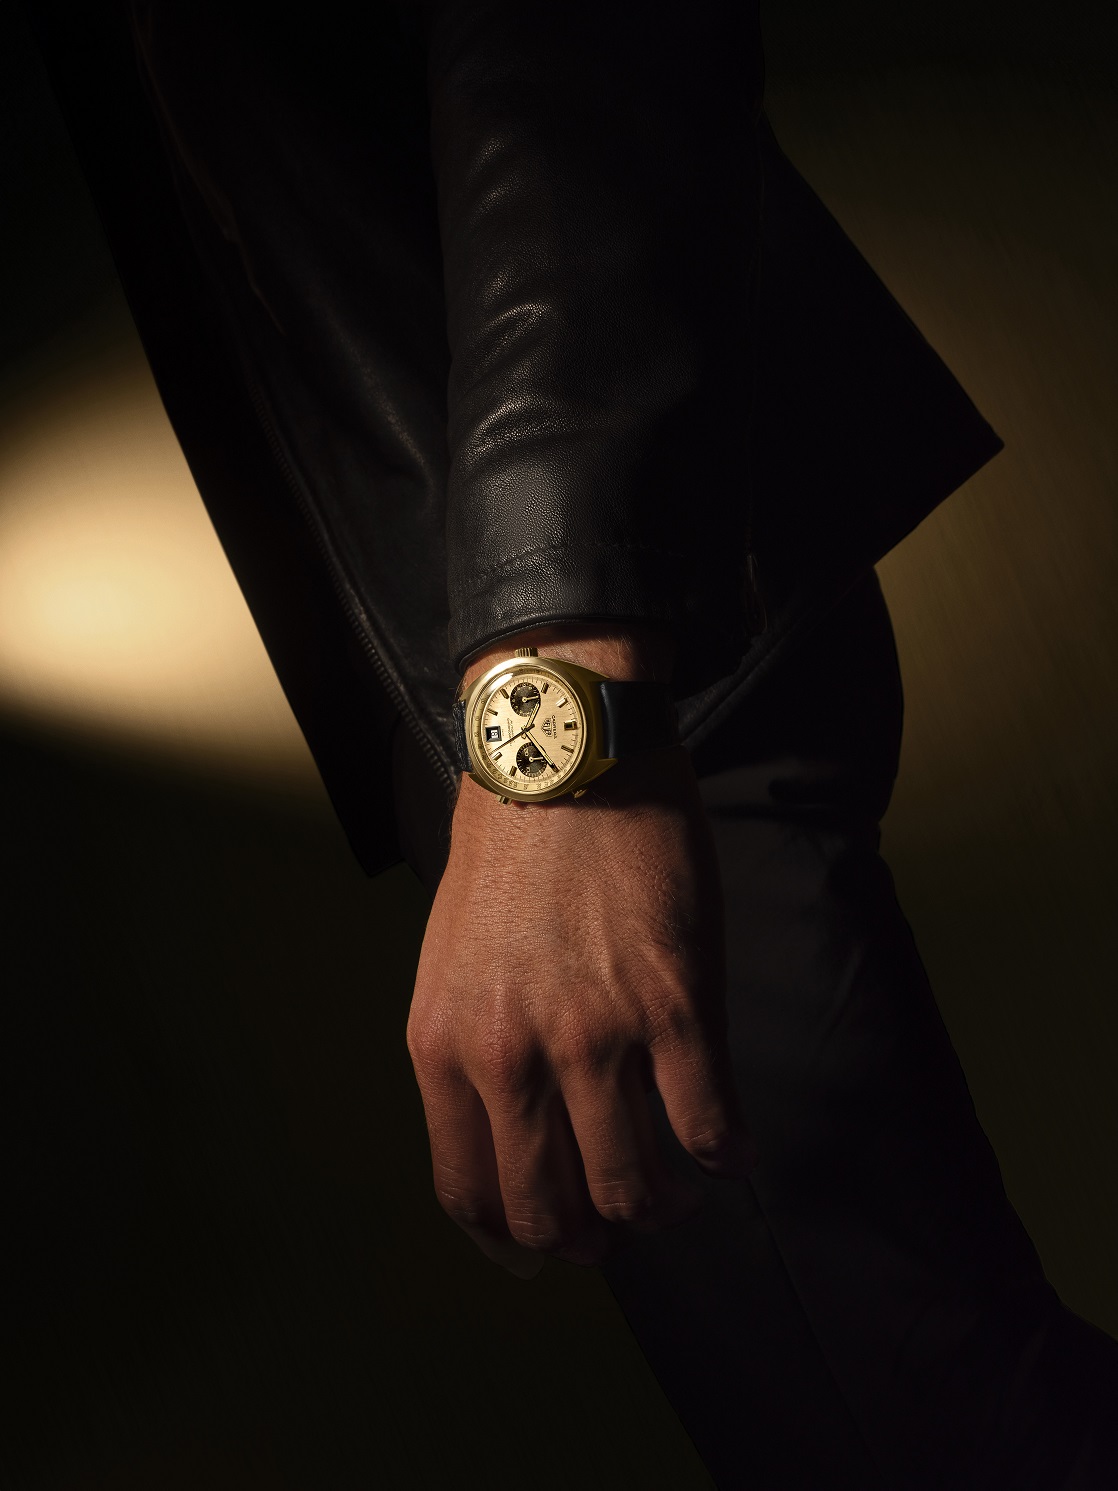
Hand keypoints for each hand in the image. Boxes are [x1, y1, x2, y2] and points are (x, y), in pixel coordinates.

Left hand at [406, 740, 756, 1279]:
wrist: (562, 759)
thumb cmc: (508, 852)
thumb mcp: (453, 959)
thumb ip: (474, 1046)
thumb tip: (515, 1125)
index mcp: (444, 1045)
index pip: (468, 1191)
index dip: (511, 1240)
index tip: (543, 1249)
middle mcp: (511, 1054)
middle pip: (552, 1209)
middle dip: (588, 1239)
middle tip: (616, 1226)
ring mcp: (595, 1033)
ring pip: (632, 1186)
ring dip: (659, 1206)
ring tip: (675, 1188)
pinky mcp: (674, 1003)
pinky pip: (708, 1124)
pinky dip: (723, 1154)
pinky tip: (728, 1147)